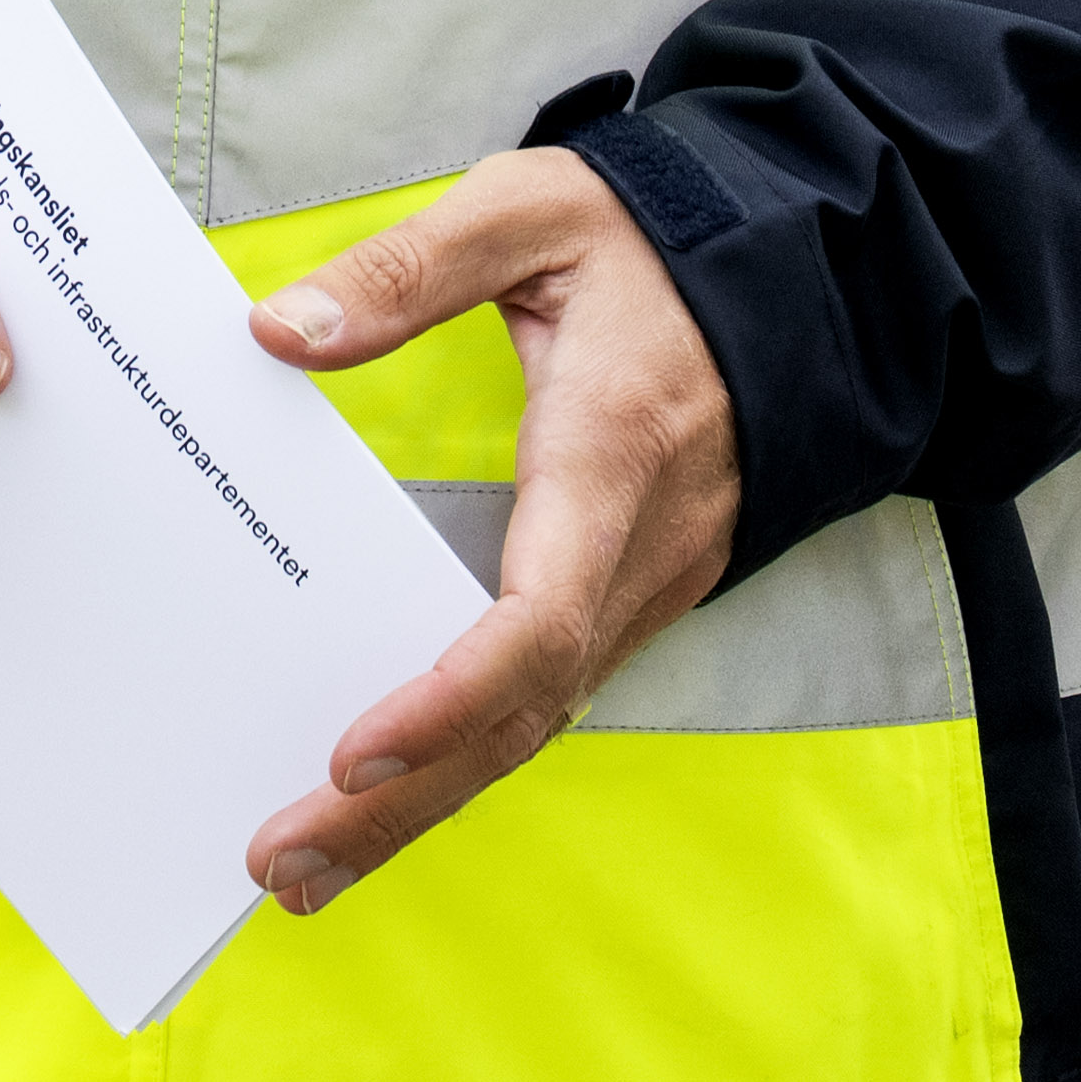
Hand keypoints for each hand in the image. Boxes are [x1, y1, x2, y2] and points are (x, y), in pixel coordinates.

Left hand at [238, 146, 742, 916]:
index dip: (449, 695)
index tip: (353, 750)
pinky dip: (467, 760)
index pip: (540, 616)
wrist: (800, 272)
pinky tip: (389, 799)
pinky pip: (549, 699)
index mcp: (611, 453)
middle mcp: (638, 547)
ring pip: (535, 723)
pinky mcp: (635, 599)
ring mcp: (647, 587)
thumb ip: (407, 271)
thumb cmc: (652, 241)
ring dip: (425, 804)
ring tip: (307, 869)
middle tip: (285, 862)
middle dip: (404, 799)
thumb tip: (280, 334)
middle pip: (522, 710)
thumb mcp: (529, 212)